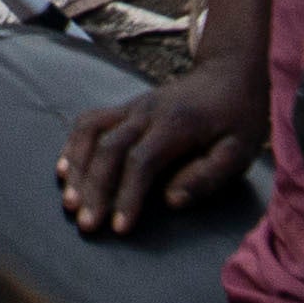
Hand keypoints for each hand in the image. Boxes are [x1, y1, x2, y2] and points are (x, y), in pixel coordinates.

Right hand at [54, 55, 270, 232]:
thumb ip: (207, 176)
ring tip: (69, 201)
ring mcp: (131, 107)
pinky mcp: (125, 107)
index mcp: (175, 124)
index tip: (120, 229)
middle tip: (86, 225)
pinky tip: (65, 170)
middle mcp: (146, 112)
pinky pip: (89, 122)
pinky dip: (72, 146)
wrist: (228, 73)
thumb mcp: (239, 150)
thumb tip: (170, 201)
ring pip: (90, 132)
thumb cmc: (237, 118)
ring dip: (76, 167)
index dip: (127, 196)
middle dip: (94, 189)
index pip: (141, 161)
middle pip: (109, 149)